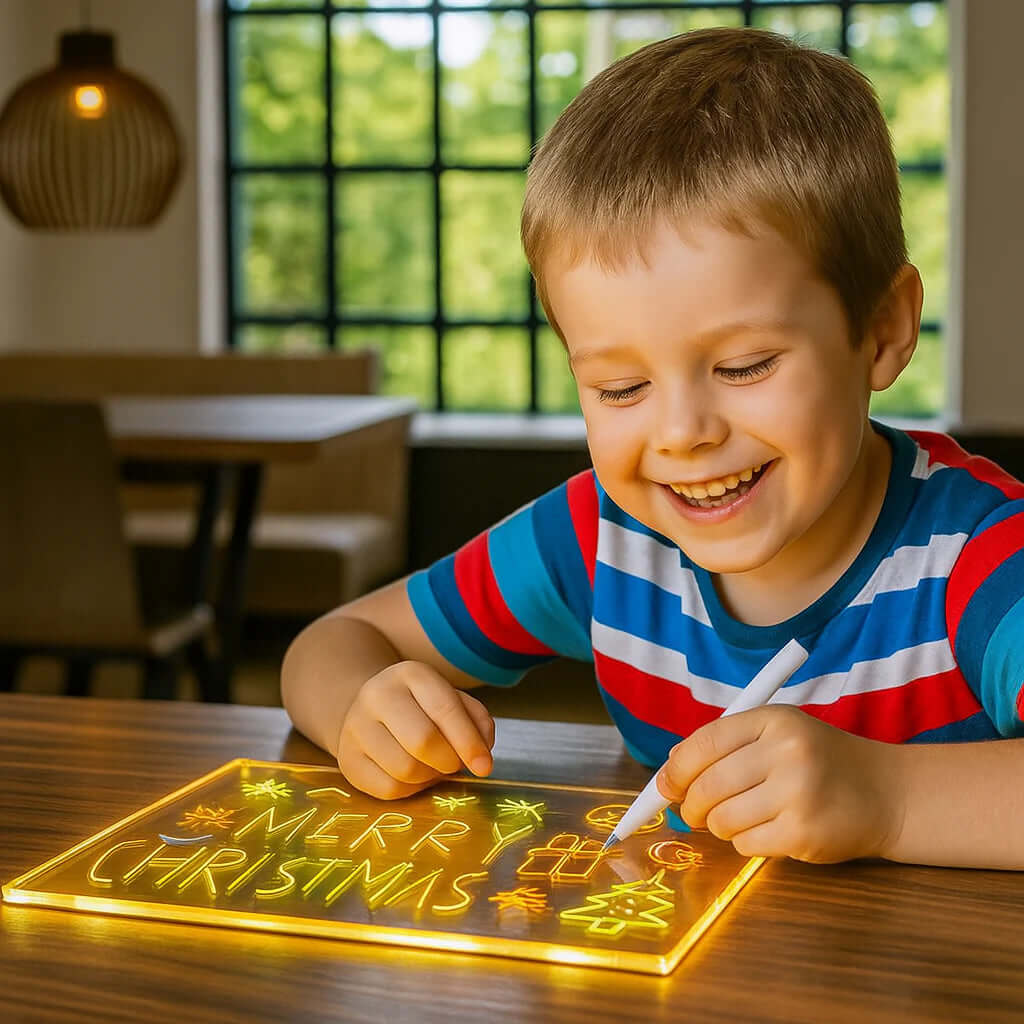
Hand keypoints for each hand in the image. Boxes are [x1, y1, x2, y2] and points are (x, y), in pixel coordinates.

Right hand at [337, 661, 495, 799]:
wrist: (368, 709)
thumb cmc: (421, 706)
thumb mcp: (451, 699)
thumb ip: (476, 720)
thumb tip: (481, 754)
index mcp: (411, 674)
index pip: (444, 709)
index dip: (469, 742)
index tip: (485, 766)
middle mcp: (377, 695)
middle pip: (422, 741)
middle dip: (449, 761)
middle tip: (455, 764)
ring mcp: (356, 727)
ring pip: (405, 769)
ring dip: (431, 777)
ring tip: (433, 766)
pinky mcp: (347, 759)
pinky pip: (388, 788)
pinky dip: (411, 790)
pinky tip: (414, 775)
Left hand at [657, 706, 902, 862]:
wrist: (886, 792)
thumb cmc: (819, 761)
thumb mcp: (777, 734)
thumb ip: (726, 746)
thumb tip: (669, 774)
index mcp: (775, 720)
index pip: (704, 743)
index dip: (676, 769)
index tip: (666, 785)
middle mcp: (786, 752)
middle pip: (707, 786)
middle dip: (691, 806)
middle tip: (693, 813)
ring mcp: (797, 794)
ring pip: (722, 819)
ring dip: (720, 826)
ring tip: (740, 818)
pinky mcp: (804, 833)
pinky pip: (745, 844)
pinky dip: (745, 842)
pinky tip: (767, 830)